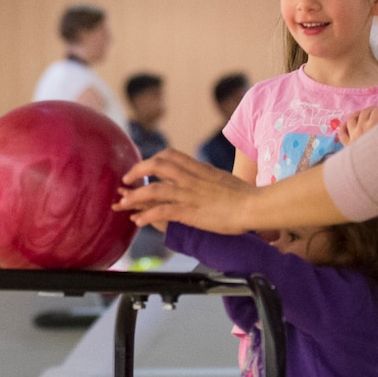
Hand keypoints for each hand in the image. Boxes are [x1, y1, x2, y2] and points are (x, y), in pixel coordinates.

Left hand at [113, 149, 257, 232]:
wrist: (254, 205)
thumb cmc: (245, 195)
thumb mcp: (222, 178)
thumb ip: (208, 176)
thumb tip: (204, 176)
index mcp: (199, 168)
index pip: (170, 154)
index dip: (153, 158)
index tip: (144, 166)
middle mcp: (191, 177)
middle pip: (156, 165)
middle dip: (137, 171)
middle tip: (126, 180)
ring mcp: (189, 193)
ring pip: (153, 189)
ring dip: (134, 196)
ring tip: (123, 203)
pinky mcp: (190, 211)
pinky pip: (162, 211)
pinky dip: (146, 215)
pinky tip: (138, 222)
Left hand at [336, 105, 377, 144]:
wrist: (377, 171)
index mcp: (374, 124)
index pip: (376, 110)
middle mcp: (362, 128)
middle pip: (364, 112)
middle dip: (371, 111)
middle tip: (376, 115)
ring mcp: (353, 136)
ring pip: (351, 119)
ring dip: (357, 115)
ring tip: (363, 117)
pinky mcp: (348, 145)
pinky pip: (342, 133)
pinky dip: (344, 128)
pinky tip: (348, 127)